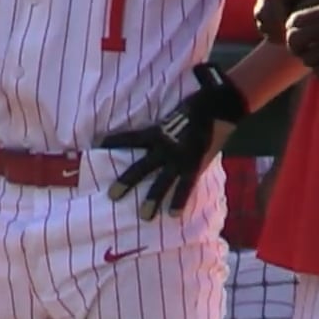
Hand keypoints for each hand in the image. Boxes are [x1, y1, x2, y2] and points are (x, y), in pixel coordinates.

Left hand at [100, 63, 248, 219]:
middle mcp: (165, 146)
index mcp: (158, 131)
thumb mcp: (174, 112)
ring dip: (152, 199)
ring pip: (162, 182)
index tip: (97, 147)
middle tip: (111, 195)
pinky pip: (186, 186)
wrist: (220, 104)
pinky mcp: (196, 164)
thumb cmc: (197, 103)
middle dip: (126, 181)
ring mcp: (180, 157)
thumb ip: (165, 124)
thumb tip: (157, 127)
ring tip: (144, 216)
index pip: (131, 138)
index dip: (114, 142)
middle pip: (141, 167)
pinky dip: (180, 200)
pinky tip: (173, 214)